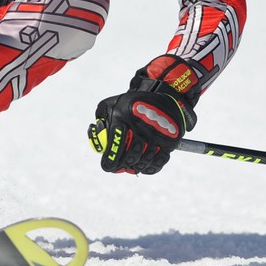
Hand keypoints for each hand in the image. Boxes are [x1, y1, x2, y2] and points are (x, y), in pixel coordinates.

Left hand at [91, 55, 201, 174]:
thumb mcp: (113, 103)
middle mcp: (140, 126)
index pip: (115, 146)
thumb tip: (95, 134)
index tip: (108, 166)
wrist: (163, 97)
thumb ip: (101, 118)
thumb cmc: (133, 104)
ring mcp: (156, 134)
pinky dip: (151, 168)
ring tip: (132, 167)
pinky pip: (160, 161)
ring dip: (137, 167)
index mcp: (123, 117)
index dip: (110, 161)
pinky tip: (144, 167)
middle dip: (123, 165)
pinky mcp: (170, 140)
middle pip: (131, 155)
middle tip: (119, 168)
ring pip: (145, 160)